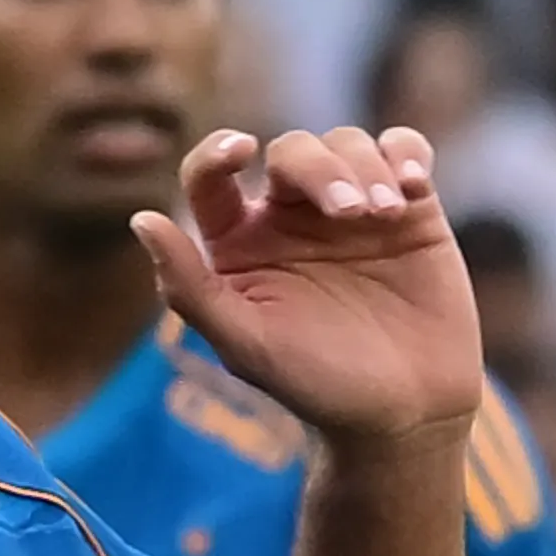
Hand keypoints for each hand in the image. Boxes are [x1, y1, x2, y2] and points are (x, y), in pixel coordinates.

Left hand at [133, 128, 484, 444]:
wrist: (404, 411)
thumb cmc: (316, 384)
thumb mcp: (245, 343)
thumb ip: (189, 287)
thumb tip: (140, 221)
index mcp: (237, 244)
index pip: (209, 178)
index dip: (215, 152)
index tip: (240, 150)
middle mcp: (289, 218)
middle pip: (291, 152)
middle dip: (320, 169)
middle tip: (351, 214)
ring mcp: (350, 208)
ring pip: (346, 144)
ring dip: (366, 166)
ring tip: (386, 212)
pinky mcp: (408, 208)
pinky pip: (402, 150)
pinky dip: (407, 151)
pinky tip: (414, 182)